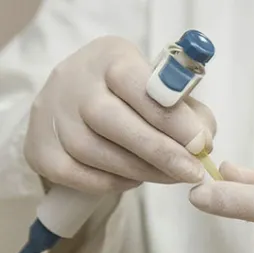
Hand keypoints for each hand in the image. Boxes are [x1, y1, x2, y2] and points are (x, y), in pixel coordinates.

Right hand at [25, 36, 215, 193]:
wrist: (79, 100)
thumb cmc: (135, 97)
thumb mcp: (165, 92)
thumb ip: (192, 115)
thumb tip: (203, 145)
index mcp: (110, 58)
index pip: (138, 84)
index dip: (173, 118)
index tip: (200, 144)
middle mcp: (74, 81)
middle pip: (112, 120)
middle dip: (160, 152)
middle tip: (191, 173)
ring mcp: (51, 114)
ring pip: (93, 151)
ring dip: (140, 171)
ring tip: (169, 177)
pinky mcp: (39, 148)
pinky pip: (75, 174)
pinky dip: (109, 183)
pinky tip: (133, 180)